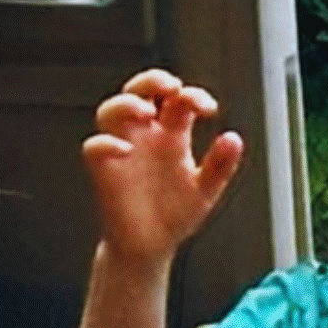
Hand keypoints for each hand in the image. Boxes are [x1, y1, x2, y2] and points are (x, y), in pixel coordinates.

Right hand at [82, 73, 243, 264]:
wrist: (150, 247)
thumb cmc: (174, 216)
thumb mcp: (205, 191)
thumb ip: (219, 165)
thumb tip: (233, 138)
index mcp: (171, 135)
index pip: (177, 100)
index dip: (191, 94)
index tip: (207, 108)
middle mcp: (145, 136)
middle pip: (139, 91)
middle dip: (152, 80)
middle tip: (170, 87)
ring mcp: (122, 149)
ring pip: (110, 110)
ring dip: (126, 104)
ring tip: (146, 111)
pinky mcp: (104, 169)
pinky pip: (94, 147)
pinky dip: (106, 143)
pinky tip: (124, 150)